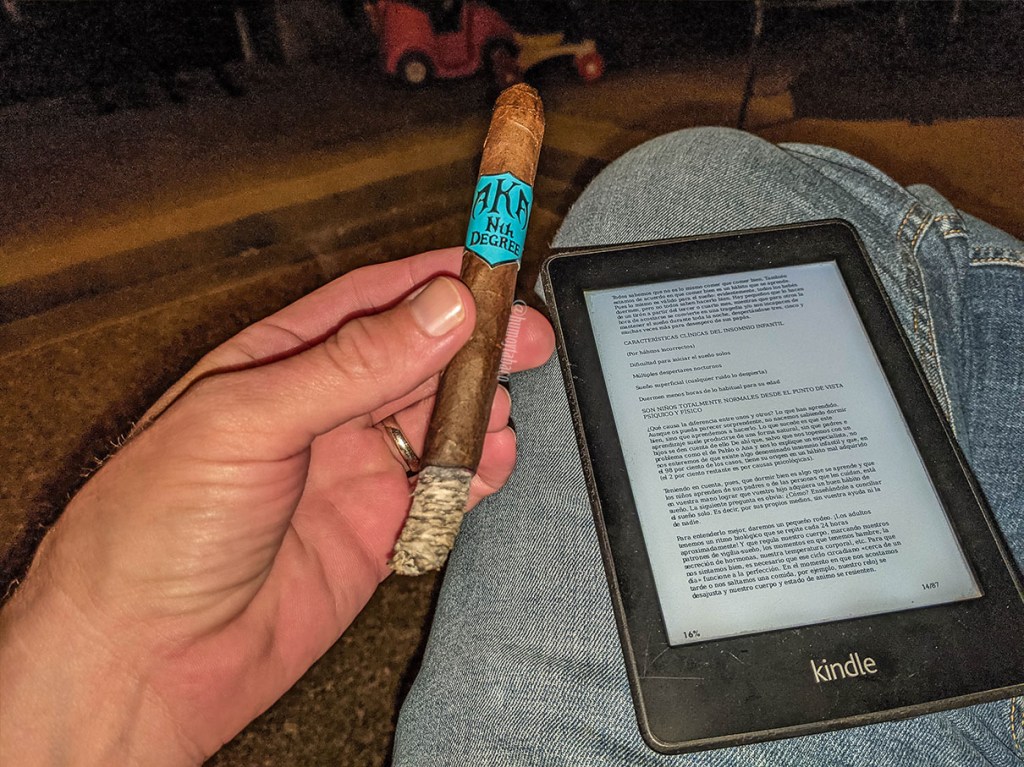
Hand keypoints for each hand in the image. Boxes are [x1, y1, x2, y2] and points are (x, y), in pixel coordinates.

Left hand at [0, 248, 554, 764]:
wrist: (141, 661)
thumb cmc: (150, 532)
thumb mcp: (248, 422)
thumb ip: (352, 365)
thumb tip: (437, 312)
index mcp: (276, 365)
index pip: (371, 303)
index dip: (433, 282)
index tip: (490, 269)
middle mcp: (318, 414)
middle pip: (415, 358)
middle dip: (473, 345)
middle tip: (525, 337)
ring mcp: (349, 473)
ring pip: (437, 422)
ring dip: (477, 410)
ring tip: (500, 407)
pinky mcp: (374, 533)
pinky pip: (443, 491)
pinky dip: (477, 473)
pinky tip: (492, 459)